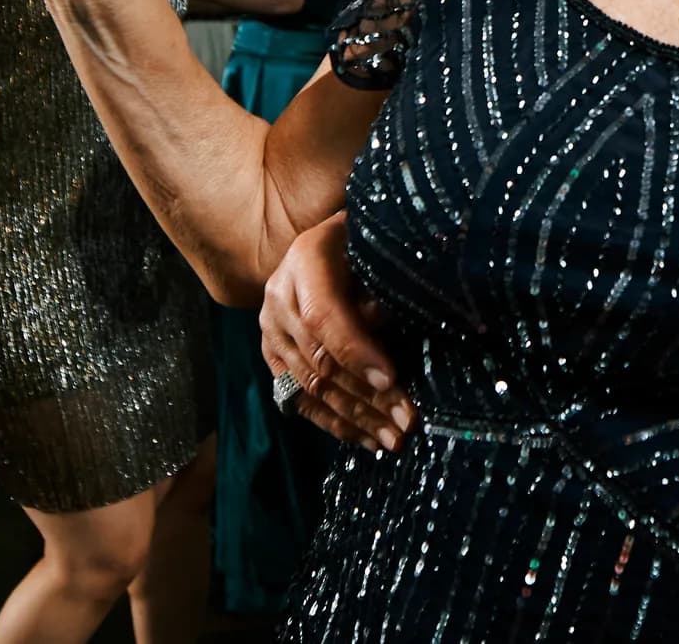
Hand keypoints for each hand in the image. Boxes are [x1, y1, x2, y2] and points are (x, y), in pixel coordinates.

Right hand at [259, 211, 413, 451]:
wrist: (338, 238)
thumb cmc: (370, 240)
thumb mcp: (380, 248)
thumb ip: (381, 285)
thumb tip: (387, 330)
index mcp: (305, 259)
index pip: (323, 315)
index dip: (356, 351)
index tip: (392, 380)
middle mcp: (279, 296)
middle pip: (320, 358)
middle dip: (367, 397)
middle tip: (407, 422)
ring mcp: (271, 329)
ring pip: (312, 384)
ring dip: (357, 418)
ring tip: (395, 440)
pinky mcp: (274, 355)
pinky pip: (301, 396)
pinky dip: (335, 421)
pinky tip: (367, 439)